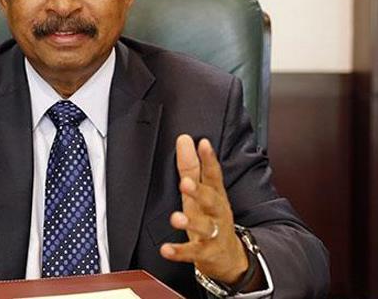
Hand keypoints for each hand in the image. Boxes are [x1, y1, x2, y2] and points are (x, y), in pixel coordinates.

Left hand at [159, 135, 250, 285]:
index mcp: (216, 196)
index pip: (214, 175)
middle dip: (199, 191)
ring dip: (190, 222)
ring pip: (204, 227)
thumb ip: (192, 167)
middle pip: (211, 200)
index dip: (209, 159)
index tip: (203, 144)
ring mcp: (213, 234)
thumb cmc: (212, 219)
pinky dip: (179, 252)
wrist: (230, 258)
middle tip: (185, 183)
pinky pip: (192, 253)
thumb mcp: (201, 193)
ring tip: (176, 218)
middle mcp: (217, 213)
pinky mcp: (206, 254)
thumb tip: (184, 140)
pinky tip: (166, 249)